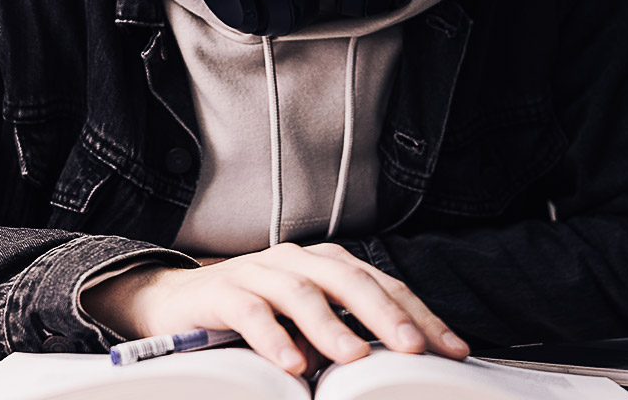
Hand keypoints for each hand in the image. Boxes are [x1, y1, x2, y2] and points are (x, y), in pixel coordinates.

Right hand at [80, 242, 469, 374]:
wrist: (175, 303)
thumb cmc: (252, 316)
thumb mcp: (307, 325)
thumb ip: (345, 335)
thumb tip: (398, 366)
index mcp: (325, 264)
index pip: (383, 285)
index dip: (419, 315)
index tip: (452, 349)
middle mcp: (296, 260)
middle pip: (349, 280)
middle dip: (385, 314)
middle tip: (413, 349)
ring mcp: (258, 272)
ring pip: (302, 293)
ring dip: (330, 327)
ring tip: (354, 358)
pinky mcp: (222, 292)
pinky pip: (251, 312)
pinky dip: (273, 337)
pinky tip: (291, 365)